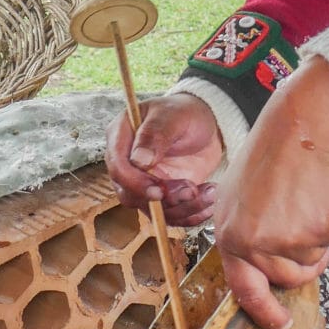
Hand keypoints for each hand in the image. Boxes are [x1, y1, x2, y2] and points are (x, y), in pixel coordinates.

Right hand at [106, 91, 224, 226]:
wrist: (207, 125)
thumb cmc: (186, 113)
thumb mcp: (173, 116)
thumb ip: (155, 134)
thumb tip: (139, 161)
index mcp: (121, 137)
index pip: (118, 167)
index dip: (135, 183)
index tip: (159, 191)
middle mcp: (128, 164)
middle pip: (131, 194)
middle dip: (163, 199)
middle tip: (191, 190)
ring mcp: (144, 182)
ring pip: (152, 210)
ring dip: (183, 207)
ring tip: (210, 192)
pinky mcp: (163, 196)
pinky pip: (171, 215)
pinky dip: (192, 214)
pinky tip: (210, 199)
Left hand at [214, 56, 328, 328]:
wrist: (299, 131)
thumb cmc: (270, 159)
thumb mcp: (237, 199)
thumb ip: (243, 236)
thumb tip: (261, 270)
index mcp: (230, 236)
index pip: (243, 288)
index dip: (264, 310)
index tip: (280, 323)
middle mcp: (254, 244)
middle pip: (286, 279)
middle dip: (300, 266)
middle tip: (304, 235)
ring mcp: (286, 241)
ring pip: (311, 263)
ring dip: (315, 244)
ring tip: (306, 206)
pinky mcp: (317, 232)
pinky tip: (318, 197)